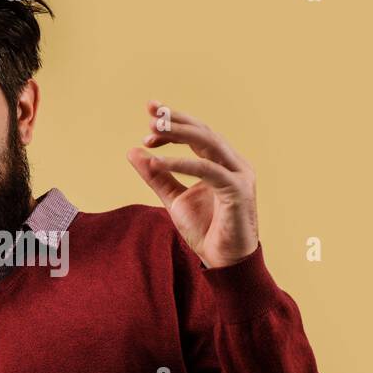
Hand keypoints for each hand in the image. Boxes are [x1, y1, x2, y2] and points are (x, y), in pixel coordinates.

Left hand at [126, 100, 259, 267]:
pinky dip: (181, 164)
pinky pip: (207, 170)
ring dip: (179, 134)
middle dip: (176, 121)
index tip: (150, 109)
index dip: (175, 119)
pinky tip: (158, 162)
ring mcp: (239, 175)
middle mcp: (234, 164)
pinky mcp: (238, 190)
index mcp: (222, 163)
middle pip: (204, 132)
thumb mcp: (174, 199)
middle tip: (151, 116)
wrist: (224, 262)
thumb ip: (157, 175)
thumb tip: (133, 151)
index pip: (198, 133)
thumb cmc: (206, 231)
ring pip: (209, 143)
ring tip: (152, 133)